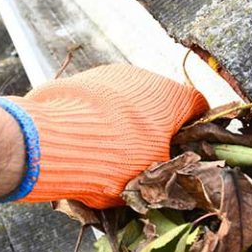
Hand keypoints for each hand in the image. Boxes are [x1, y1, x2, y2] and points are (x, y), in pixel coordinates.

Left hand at [9, 64, 207, 207]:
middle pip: (161, 103)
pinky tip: (86, 140)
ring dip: (125, 122)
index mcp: (173, 98)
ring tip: (110, 152)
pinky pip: (99, 100)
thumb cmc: (113, 161)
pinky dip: (98, 117)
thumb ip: (167, 169)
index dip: (196, 130)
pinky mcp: (81, 79)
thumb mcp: (150, 178)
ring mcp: (111, 74)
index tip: (186, 149)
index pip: (199, 107)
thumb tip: (170, 174)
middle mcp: (145, 77)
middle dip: (156, 128)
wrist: (53, 142)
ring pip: (128, 100)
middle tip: (145, 157)